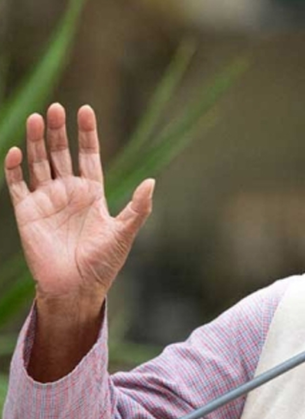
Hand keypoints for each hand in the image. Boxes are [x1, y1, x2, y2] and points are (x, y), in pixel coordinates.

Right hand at [4, 103, 153, 306]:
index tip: (86, 110)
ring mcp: (47, 200)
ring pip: (39, 163)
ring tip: (39, 119)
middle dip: (59, 132)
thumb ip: (138, 207)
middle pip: (61, 153)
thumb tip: (152, 181)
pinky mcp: (27, 213)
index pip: (88, 155)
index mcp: (92, 193)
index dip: (87, 134)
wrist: (77, 287)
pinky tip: (18, 150)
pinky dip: (15, 168)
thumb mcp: (125, 232)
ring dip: (37, 141)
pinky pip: (18, 185)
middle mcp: (68, 192)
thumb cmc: (103, 263)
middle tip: (57, 108)